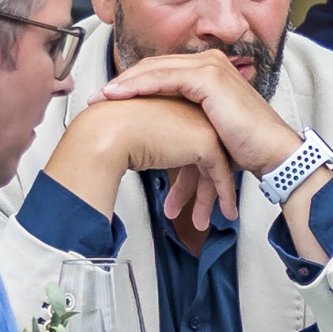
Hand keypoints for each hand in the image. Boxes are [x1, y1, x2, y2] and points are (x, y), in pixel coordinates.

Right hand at [48, 86, 228, 212]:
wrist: (107, 132)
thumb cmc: (109, 132)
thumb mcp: (133, 136)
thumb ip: (148, 145)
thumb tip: (144, 160)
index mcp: (174, 111)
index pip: (186, 145)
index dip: (184, 174)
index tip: (178, 193)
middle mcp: (191, 116)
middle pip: (201, 158)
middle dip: (195, 190)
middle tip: (187, 210)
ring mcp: (201, 127)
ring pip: (214, 168)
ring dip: (206, 198)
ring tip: (200, 220)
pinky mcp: (206, 142)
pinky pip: (221, 175)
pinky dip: (224, 195)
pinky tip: (225, 210)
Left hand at [105, 47, 304, 177]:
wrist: (272, 152)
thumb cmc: (246, 146)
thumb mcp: (207, 126)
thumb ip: (185, 118)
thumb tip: (158, 132)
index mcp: (210, 70)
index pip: (162, 69)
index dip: (132, 81)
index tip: (108, 99)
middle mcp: (210, 62)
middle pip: (154, 65)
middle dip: (122, 81)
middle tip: (95, 98)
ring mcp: (210, 67)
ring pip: (154, 69)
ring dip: (123, 83)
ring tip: (101, 99)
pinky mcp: (208, 78)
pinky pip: (163, 78)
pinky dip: (138, 86)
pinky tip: (118, 96)